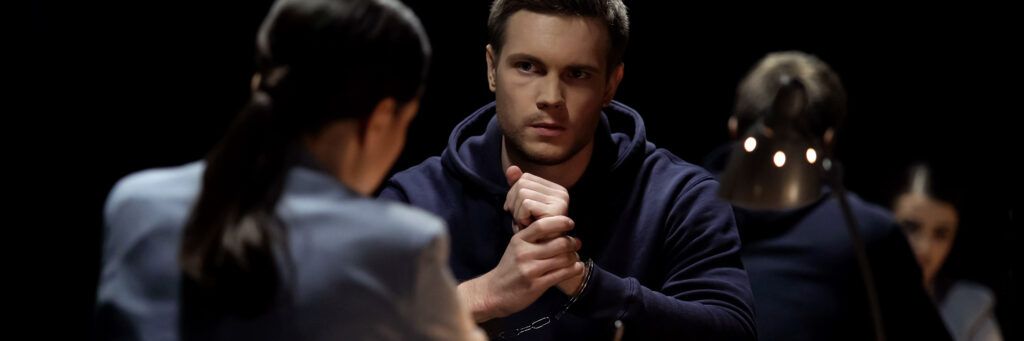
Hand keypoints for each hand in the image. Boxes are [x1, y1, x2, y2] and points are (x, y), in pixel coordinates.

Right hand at [458, 216, 583, 321]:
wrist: (494, 293)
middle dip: (572, 242)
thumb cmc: (509, 268)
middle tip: (577, 243)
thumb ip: (532, 238)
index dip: (560, 222)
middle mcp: (524, 253)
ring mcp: (531, 269)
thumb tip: (558, 229)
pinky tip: (577, 268)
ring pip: (563, 259)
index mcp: (519, 240)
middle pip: (559, 242)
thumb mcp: (515, 247)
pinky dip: (575, 270)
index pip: (542, 225)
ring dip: (574, 257)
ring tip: (575, 257)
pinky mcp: (537, 285)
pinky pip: (562, 274)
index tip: (570, 223)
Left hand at [504, 166, 569, 232]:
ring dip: (517, 212)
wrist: (542, 256)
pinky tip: (528, 227)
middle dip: (514, 203)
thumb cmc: (532, 233)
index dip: (514, 195)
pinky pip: (526, 204)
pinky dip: (521, 216)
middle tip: (522, 220)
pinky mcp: (556, 210)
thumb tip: (511, 169)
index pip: (524, 178)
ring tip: (526, 224)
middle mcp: (561, 192)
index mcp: (555, 189)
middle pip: (521, 184)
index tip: (519, 212)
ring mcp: (560, 200)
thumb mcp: (521, 207)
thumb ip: (516, 187)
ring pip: (522, 193)